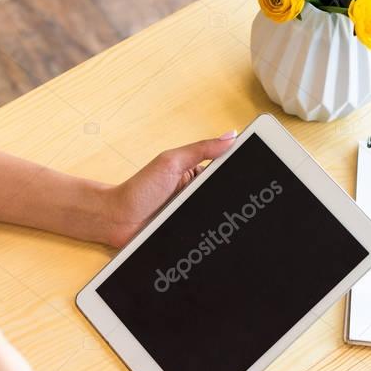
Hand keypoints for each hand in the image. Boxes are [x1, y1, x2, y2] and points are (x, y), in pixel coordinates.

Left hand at [104, 131, 236, 246]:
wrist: (118, 220)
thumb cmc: (139, 189)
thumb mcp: (171, 162)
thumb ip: (200, 149)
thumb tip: (231, 136)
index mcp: (196, 174)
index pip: (225, 171)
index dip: (238, 172)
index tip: (252, 170)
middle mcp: (197, 194)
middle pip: (224, 196)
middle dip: (228, 198)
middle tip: (221, 199)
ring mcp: (194, 214)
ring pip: (218, 217)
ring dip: (217, 217)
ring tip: (206, 215)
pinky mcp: (190, 233)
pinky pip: (206, 234)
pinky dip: (208, 234)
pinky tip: (207, 231)